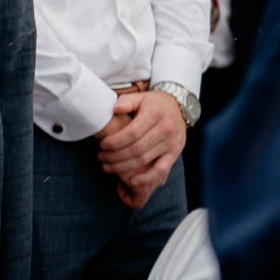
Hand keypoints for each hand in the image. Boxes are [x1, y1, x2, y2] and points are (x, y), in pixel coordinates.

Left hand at [94, 87, 185, 207]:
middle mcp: (165, 129)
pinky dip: (147, 178)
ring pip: (145, 160)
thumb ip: (127, 101)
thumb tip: (116, 108)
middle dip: (115, 156)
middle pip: (136, 149)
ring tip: (108, 167)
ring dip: (124, 167)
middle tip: (101, 158)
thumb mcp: (140, 97)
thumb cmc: (153, 103)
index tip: (102, 145)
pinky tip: (132, 182)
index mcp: (154, 114)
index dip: (115, 142)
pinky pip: (161, 170)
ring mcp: (171, 143)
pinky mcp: (174, 153)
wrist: (179, 107)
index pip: (132, 133)